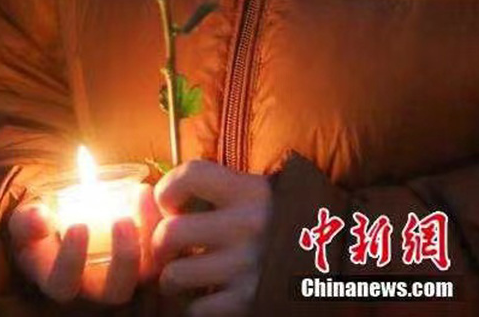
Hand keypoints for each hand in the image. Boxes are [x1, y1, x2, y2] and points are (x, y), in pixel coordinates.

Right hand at [8, 184, 159, 303]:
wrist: (63, 222)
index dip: (71, 261)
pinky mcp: (146, 255)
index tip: (78, 226)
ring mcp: (125, 273)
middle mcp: (95, 286)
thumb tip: (38, 216)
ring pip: (147, 271)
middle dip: (124, 258)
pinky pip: (162, 248)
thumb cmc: (43, 227)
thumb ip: (26, 221)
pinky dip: (159, 221)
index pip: (64, 286)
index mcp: (60, 280)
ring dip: (150, 234)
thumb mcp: (26, 223)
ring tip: (141, 195)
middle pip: (116, 291)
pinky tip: (147, 192)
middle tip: (122, 220)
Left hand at [153, 160, 271, 316]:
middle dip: (160, 244)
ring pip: (174, 276)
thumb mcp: (252, 193)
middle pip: (170, 232)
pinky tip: (207, 295)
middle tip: (169, 248)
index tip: (169, 203)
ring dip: (172, 279)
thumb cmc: (277, 221)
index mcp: (248, 190)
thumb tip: (144, 196)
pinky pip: (195, 310)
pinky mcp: (249, 302)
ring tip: (185, 274)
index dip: (167, 188)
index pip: (189, 174)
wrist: (334, 258)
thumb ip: (207, 191)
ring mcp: (248, 266)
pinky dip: (194, 306)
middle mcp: (248, 225)